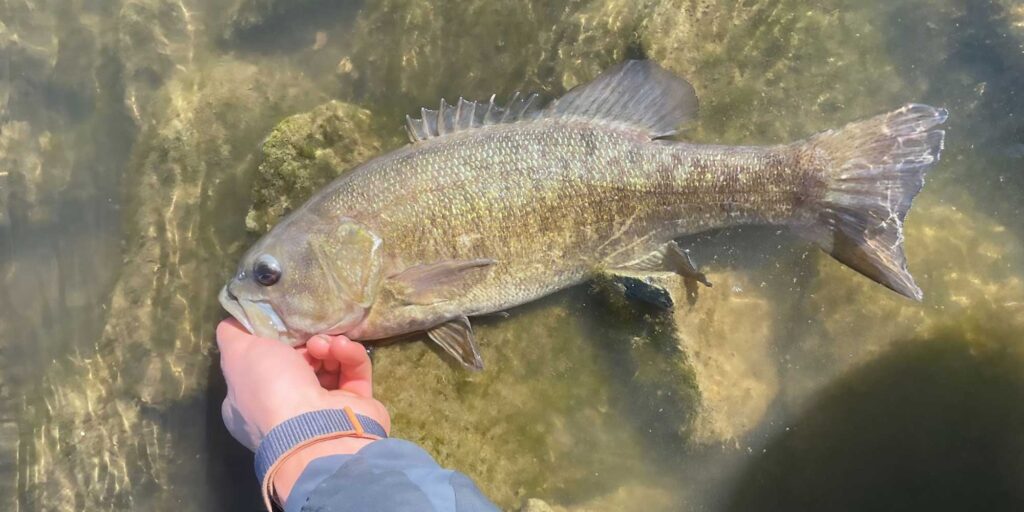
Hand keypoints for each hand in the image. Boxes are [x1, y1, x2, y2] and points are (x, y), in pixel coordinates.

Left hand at [216, 319, 390, 500]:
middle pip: (297, 363)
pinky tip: (343, 348)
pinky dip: (349, 357)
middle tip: (309, 336)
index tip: (280, 328)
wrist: (317, 430)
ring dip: (328, 347)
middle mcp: (285, 410)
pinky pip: (353, 373)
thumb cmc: (270, 391)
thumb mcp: (239, 353)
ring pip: (328, 365)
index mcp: (251, 403)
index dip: (270, 345)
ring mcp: (322, 411)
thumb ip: (232, 334)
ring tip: (326, 344)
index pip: (259, 368)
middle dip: (304, 344)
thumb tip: (234, 320)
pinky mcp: (355, 406)